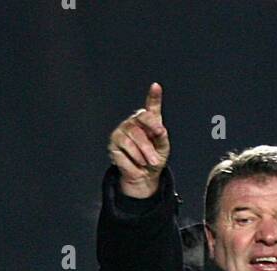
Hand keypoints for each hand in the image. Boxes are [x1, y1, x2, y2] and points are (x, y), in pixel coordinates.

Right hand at [107, 82, 169, 196]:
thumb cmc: (153, 159)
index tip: (156, 87)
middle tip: (155, 160)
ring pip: (132, 137)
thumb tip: (160, 129)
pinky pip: (124, 147)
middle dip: (149, 145)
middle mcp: (133, 121)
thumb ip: (162, 138)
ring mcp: (122, 130)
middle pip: (140, 124)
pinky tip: (137, 162)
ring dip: (143, 153)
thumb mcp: (163, 149)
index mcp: (147, 120)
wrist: (143, 177)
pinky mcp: (114, 142)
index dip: (154, 96)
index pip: (151, 107)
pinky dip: (134, 157)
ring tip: (147, 163)